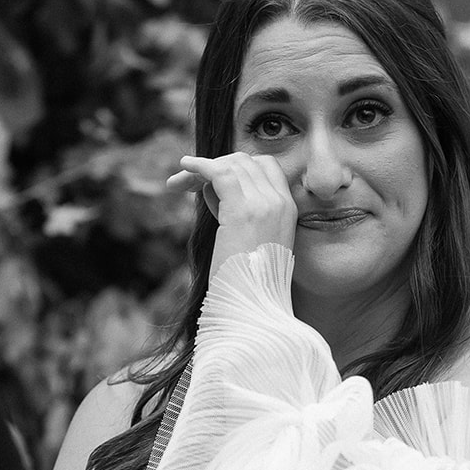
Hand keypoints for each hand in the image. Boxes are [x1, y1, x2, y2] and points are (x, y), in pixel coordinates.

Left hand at [167, 152, 297, 278]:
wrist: (252, 307)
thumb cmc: (247, 283)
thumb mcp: (254, 243)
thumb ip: (243, 216)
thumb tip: (215, 193)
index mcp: (289, 209)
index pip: (266, 166)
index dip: (238, 166)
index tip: (212, 181)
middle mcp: (281, 202)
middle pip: (246, 162)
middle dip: (216, 166)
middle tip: (189, 182)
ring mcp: (264, 205)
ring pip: (231, 165)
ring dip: (203, 171)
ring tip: (180, 184)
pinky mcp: (242, 211)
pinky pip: (219, 173)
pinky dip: (199, 166)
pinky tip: (184, 166)